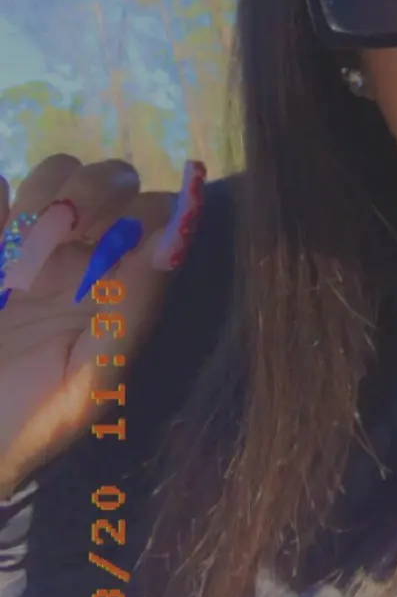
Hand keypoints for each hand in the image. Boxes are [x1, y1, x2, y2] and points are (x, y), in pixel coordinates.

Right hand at [0, 153, 205, 498]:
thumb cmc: (28, 423)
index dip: (140, 211)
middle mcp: (86, 256)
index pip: (156, 211)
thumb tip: (173, 240)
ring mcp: (33, 245)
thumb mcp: (88, 381)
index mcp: (122, 284)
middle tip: (66, 230)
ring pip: (57, 173)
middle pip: (111, 180)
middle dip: (94, 190)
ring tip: (23, 239)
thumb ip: (135, 309)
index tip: (110, 238)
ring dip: (46, 190)